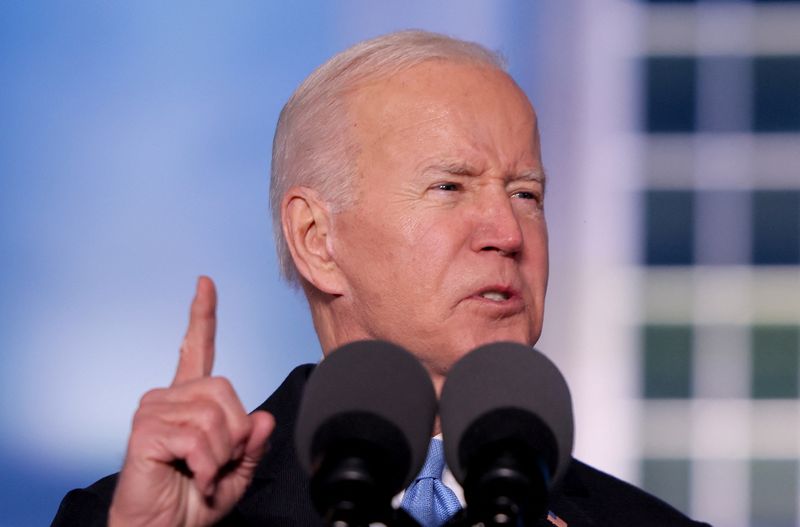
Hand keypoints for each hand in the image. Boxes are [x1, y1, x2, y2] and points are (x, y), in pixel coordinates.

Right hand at [109, 276, 274, 526]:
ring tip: (203, 472)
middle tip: (218, 464)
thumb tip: (263, 417)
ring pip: (215, 416)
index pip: (197, 348)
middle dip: (235, 434)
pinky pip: (198, 437)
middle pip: (226, 390)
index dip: (203, 315)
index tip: (205, 283)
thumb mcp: (236, 472)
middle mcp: (168, 397)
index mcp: (189, 401)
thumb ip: (252, 444)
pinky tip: (194, 476)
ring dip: (221, 455)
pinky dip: (207, 465)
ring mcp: (154, 410)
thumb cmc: (192, 501)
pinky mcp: (145, 429)